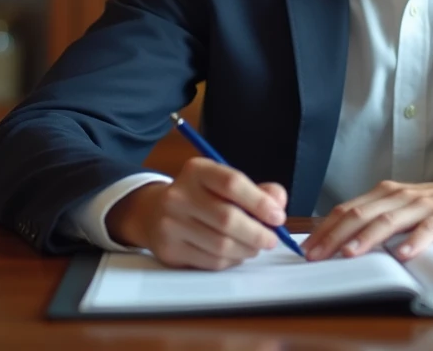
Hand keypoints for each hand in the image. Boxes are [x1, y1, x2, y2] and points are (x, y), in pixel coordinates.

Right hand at [105, 157, 288, 269]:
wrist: (154, 212)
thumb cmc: (201, 197)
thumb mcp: (224, 184)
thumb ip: (258, 190)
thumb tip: (278, 204)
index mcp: (197, 171)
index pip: (232, 183)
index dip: (260, 202)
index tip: (278, 216)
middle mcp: (179, 195)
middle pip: (227, 218)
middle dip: (257, 233)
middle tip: (271, 239)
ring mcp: (170, 224)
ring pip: (221, 244)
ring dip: (246, 249)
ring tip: (255, 246)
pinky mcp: (169, 249)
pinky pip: (210, 261)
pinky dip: (231, 260)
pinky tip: (235, 253)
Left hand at [301, 172, 432, 261]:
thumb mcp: (404, 207)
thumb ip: (377, 217)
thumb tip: (341, 238)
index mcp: (386, 193)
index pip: (348, 209)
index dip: (325, 228)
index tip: (306, 248)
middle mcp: (401, 196)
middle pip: (362, 214)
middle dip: (335, 235)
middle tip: (316, 255)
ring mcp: (424, 205)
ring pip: (390, 220)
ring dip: (367, 238)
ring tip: (350, 253)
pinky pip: (428, 229)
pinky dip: (415, 241)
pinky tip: (404, 254)